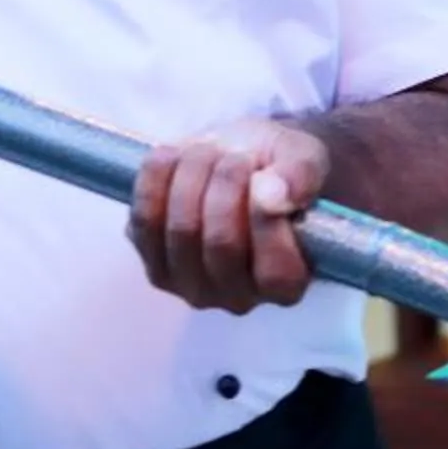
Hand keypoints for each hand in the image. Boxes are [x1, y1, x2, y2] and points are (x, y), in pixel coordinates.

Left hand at [128, 119, 328, 314]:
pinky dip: (156, 180)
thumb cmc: (277, 168)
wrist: (237, 161)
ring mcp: (192, 286)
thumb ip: (300, 174)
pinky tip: (175, 157)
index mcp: (287, 284)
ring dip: (193, 176)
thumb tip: (274, 195)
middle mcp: (240, 298)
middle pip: (222, 243)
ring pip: (182, 230)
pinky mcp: (154, 265)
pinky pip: (144, 222)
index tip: (262, 175)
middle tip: (236, 153)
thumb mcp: (303, 157)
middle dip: (227, 183)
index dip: (265, 219)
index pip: (276, 271)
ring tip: (210, 151)